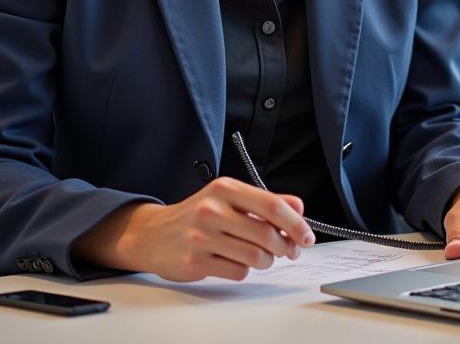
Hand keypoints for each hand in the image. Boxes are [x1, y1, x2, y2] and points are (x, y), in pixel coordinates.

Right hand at [74, 177, 314, 281]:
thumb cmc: (197, 214)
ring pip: (255, 256)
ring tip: (264, 256)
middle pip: (266, 234)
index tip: (306, 235)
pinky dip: (245, 269)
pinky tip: (236, 261)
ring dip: (267, 260)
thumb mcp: (228, 198)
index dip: (295, 222)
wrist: (152, 234)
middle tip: (290, 250)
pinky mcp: (195, 262)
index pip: (271, 205)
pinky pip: (237, 271)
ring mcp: (202, 237)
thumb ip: (265, 201)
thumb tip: (299, 208)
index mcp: (225, 189)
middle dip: (286, 246)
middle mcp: (213, 210)